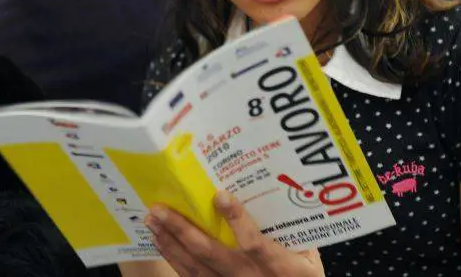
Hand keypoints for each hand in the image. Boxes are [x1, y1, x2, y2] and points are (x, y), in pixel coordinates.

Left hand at [146, 191, 324, 276]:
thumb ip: (294, 231)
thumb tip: (283, 193)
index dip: (236, 219)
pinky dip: (173, 259)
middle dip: (182, 229)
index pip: (253, 241)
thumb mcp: (308, 259)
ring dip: (170, 243)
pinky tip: (160, 243)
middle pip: (210, 253)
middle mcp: (247, 276)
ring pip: (194, 267)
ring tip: (152, 221)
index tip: (219, 195)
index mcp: (274, 264)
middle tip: (160, 209)